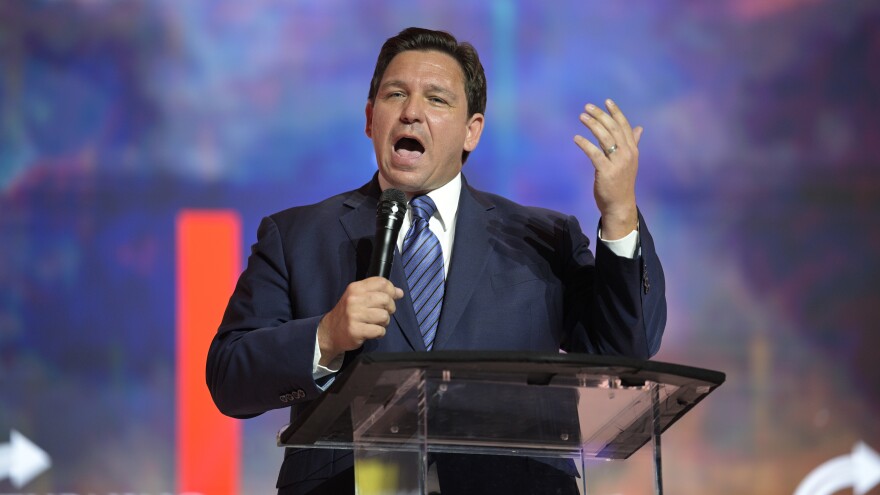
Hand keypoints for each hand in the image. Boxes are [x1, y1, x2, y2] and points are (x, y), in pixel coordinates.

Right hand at [317, 277, 403, 365]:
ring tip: (376, 323)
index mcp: (356, 288)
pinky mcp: (356, 330)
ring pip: (384, 316)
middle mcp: (354, 299)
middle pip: (386, 299)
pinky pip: (379, 330)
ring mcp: (354, 315)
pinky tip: (372, 331)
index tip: (391, 297)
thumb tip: (400, 292)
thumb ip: (378, 292)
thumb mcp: (359, 297)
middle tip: (383, 313)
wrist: (330, 331)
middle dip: (390, 308)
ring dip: (384, 322)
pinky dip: (379, 333)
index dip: (391, 290)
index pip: (381, 282)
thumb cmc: (349, 313)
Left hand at [573, 99, 641, 239]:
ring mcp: (617, 163)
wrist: (620, 205)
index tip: (607, 101)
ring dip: (592, 125)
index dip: (616, 112)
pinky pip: (594, 153)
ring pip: (605, 138)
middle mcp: (627, 154)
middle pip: (613, 129)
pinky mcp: (606, 171)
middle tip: (588, 107)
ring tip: (582, 117)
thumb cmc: (622, 182)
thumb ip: (633, 143)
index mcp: (632, 150)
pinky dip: (585, 144)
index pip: (625, 126)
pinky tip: (576, 138)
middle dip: (601, 115)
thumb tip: (639, 128)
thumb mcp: (629, 161)